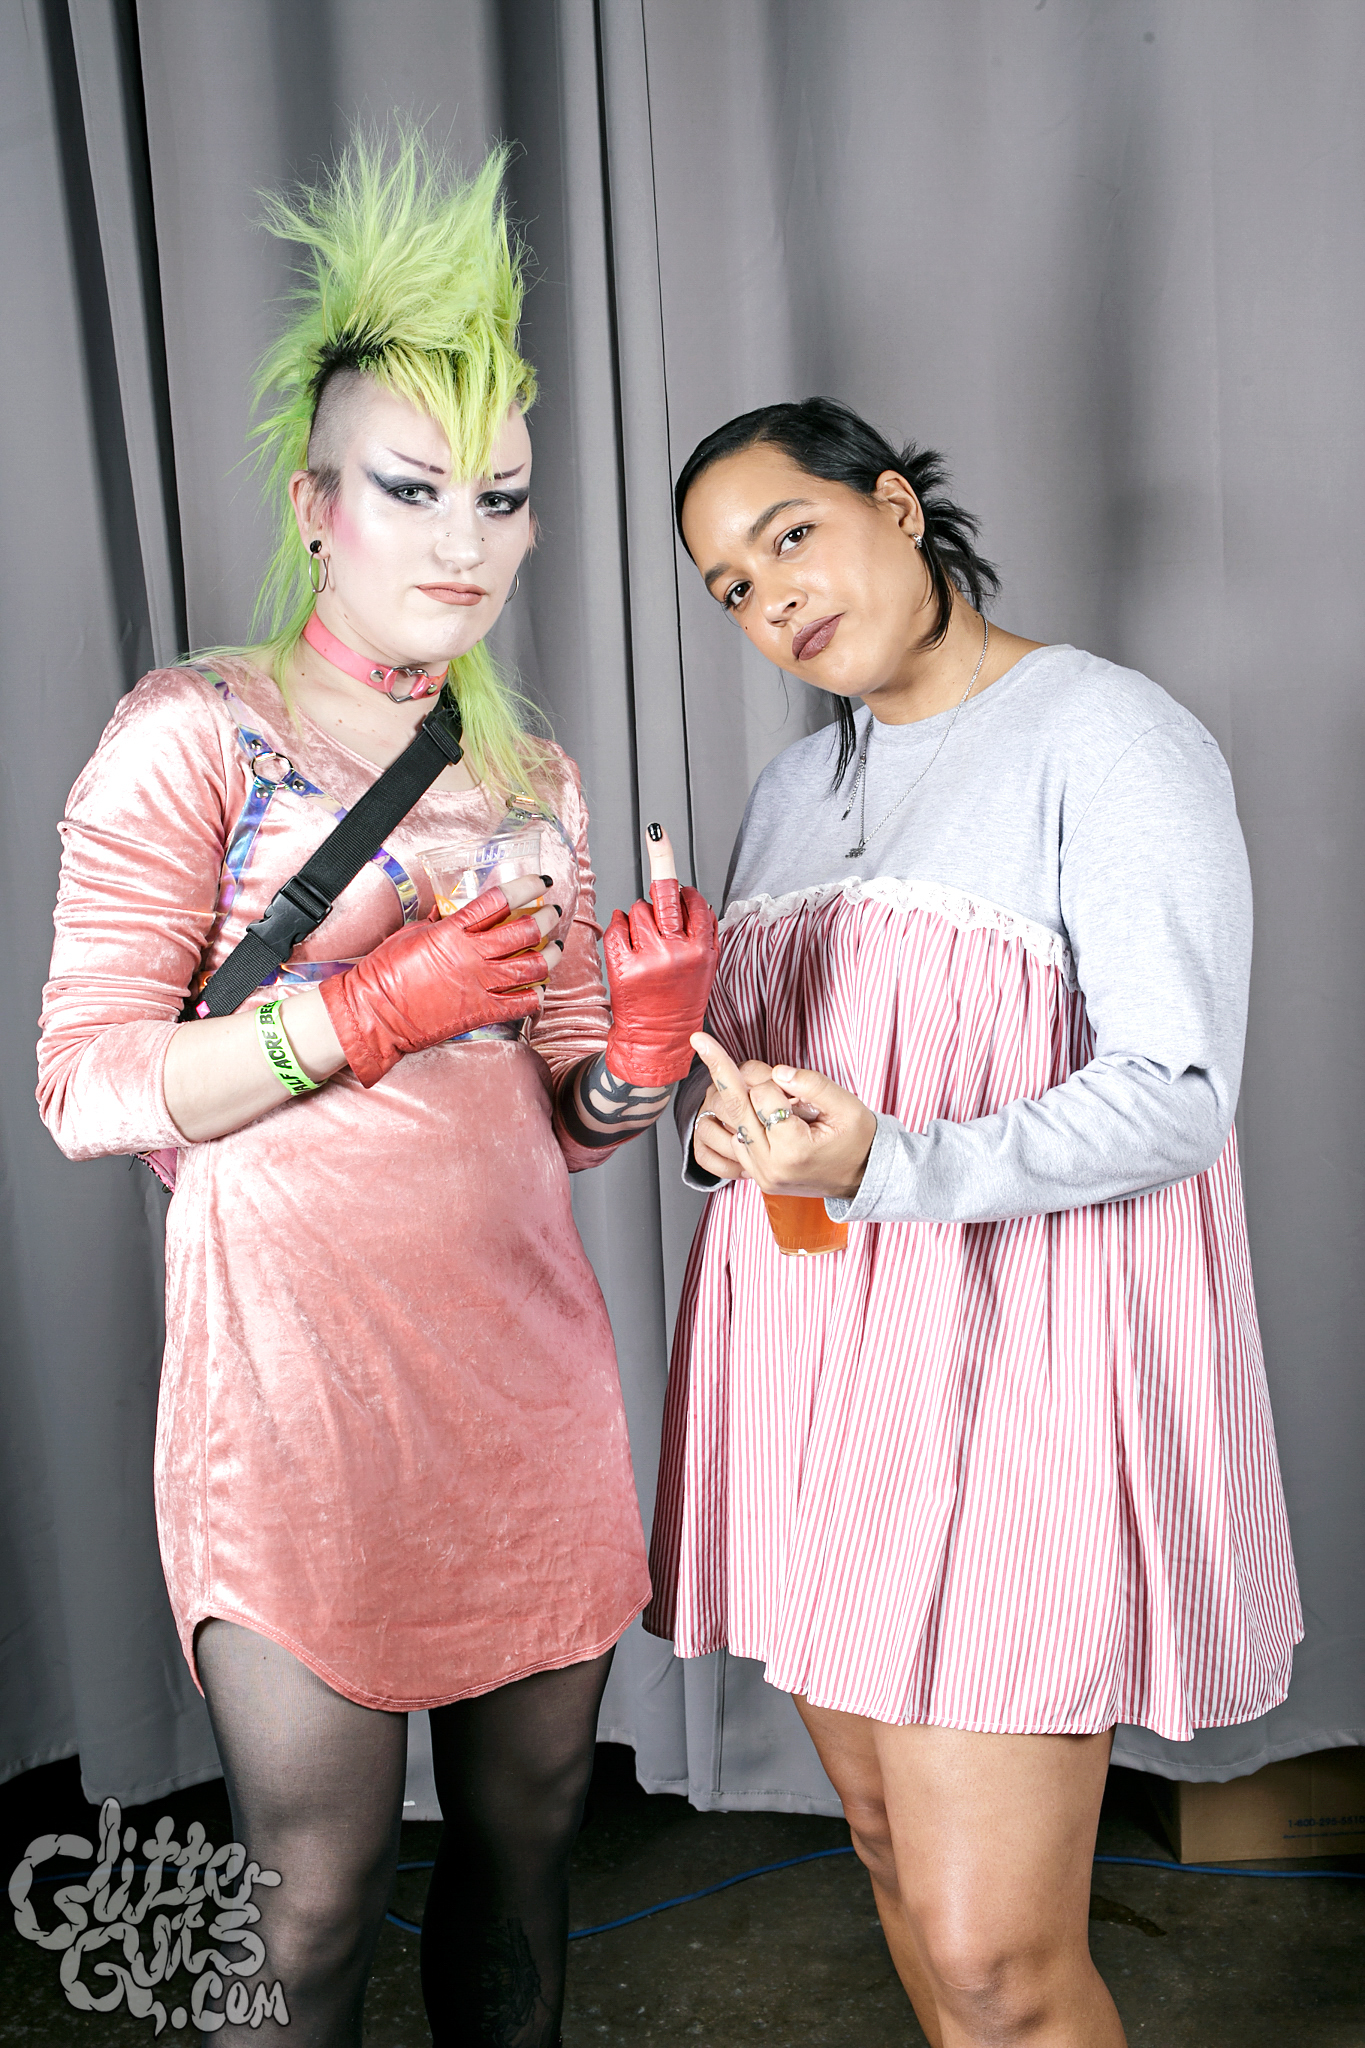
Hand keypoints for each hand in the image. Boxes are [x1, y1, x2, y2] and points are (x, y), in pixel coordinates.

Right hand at [321, 873, 560, 1086]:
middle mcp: (471, 956)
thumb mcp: (411, 934)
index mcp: (452, 931)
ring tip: (557, 947)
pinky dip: (536, 995)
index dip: (525, 888)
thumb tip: (451, 911)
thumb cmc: (384, 973)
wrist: (373, 1013)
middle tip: (553, 912)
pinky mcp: (480, 1012)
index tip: (539, 882)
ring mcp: (478, 985)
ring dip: (550, 955)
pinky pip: (520, 1004)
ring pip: (530, 966)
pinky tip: (541, 988)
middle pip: (522, 932)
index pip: (498, 901)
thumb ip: (439, 922)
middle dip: (545, 918)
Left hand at [602, 826, 718, 1086]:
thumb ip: (700, 932)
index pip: (695, 900)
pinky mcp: (624, 966)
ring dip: (637, 916)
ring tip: (643, 943)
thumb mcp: (704, 967)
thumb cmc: (679, 1002)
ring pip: (637, 909)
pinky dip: (618, 927)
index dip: (684, 889)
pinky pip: (616, 926)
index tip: (672, 857)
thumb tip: (688, 895)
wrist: (659, 1040)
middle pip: (667, 893)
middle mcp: (680, 950)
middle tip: (657, 834)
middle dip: (663, 856)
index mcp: (703, 948)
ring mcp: (651, 958)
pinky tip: (625, 942)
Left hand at [689, 1032, 878, 1201]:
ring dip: (732, 1100)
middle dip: (721, 1070)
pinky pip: (728, 1144)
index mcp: (794, 1150)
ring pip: (725, 1124)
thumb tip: (778, 1072)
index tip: (793, 1086)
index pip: (763, 1096)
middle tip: (701, 1041)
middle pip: (735, 1107)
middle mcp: (770, 1166)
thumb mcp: (847, 1106)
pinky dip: (732, 1122)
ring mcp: (759, 1174)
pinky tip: (741, 1110)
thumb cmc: (858, 1140)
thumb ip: (812, 1084)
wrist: (864, 1176)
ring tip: (745, 1087)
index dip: (776, 1081)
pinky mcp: (754, 1176)